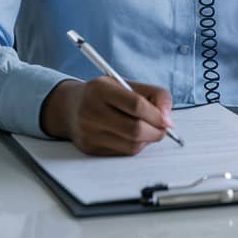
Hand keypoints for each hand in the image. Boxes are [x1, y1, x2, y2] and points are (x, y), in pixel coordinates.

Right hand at [40, 77, 173, 155]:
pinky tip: (132, 136)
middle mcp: (91, 112)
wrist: (69, 107)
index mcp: (101, 90)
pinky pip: (122, 153)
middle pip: (135, 130)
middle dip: (156, 132)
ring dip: (147, 140)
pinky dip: (134, 146)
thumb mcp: (127, 84)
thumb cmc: (104, 94)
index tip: (167, 119)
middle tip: (163, 128)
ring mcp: (89, 133)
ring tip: (148, 130)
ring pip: (131, 145)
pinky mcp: (89, 149)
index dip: (156, 115)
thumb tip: (168, 119)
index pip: (136, 105)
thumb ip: (154, 95)